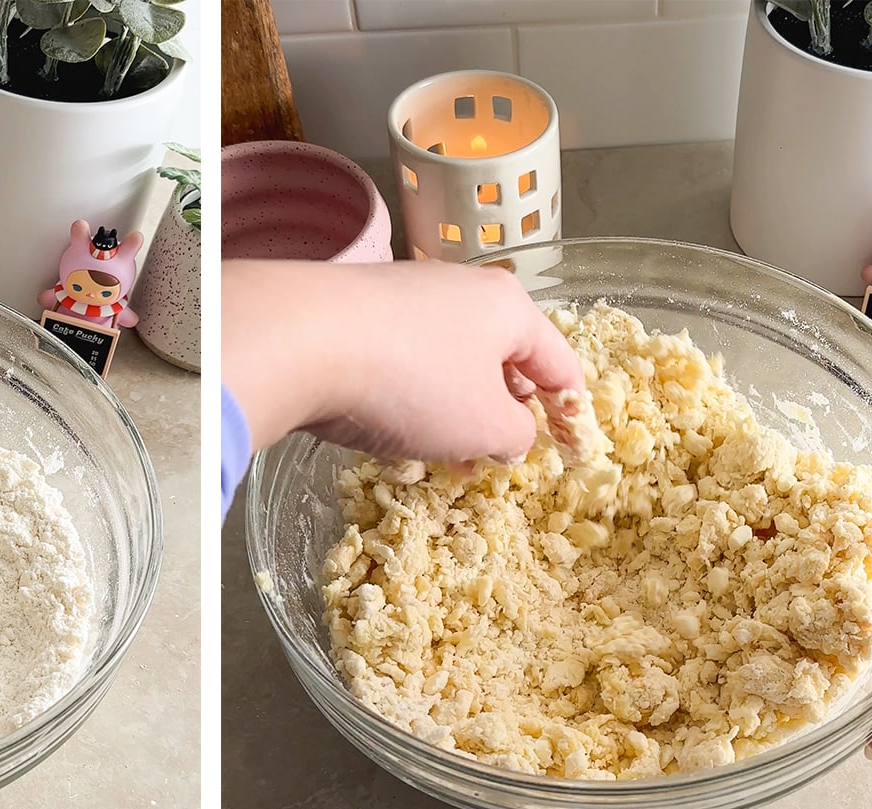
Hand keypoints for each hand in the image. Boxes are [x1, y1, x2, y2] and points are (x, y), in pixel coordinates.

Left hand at [222, 259, 584, 461]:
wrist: (301, 341)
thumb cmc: (412, 381)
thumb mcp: (483, 426)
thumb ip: (516, 435)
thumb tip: (514, 435)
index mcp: (509, 307)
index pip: (560, 362)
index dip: (570, 410)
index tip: (570, 446)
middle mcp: (460, 289)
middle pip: (501, 357)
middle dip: (505, 411)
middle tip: (503, 456)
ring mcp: (405, 298)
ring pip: (448, 363)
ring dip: (455, 411)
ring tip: (450, 457)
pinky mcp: (357, 315)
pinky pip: (402, 362)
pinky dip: (411, 399)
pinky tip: (395, 434)